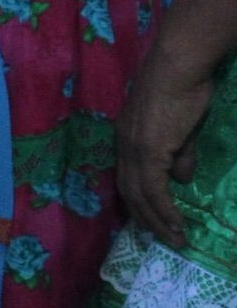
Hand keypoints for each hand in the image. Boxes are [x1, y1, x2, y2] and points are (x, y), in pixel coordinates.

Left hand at [117, 50, 213, 247]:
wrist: (177, 67)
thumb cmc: (182, 88)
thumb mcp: (182, 127)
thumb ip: (178, 153)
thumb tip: (180, 180)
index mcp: (127, 137)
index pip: (128, 176)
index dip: (139, 200)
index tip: (151, 220)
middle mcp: (124, 145)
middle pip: (129, 190)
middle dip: (145, 218)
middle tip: (163, 238)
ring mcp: (133, 148)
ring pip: (139, 195)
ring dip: (157, 221)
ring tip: (175, 240)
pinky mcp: (147, 151)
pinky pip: (153, 190)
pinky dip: (164, 211)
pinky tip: (177, 225)